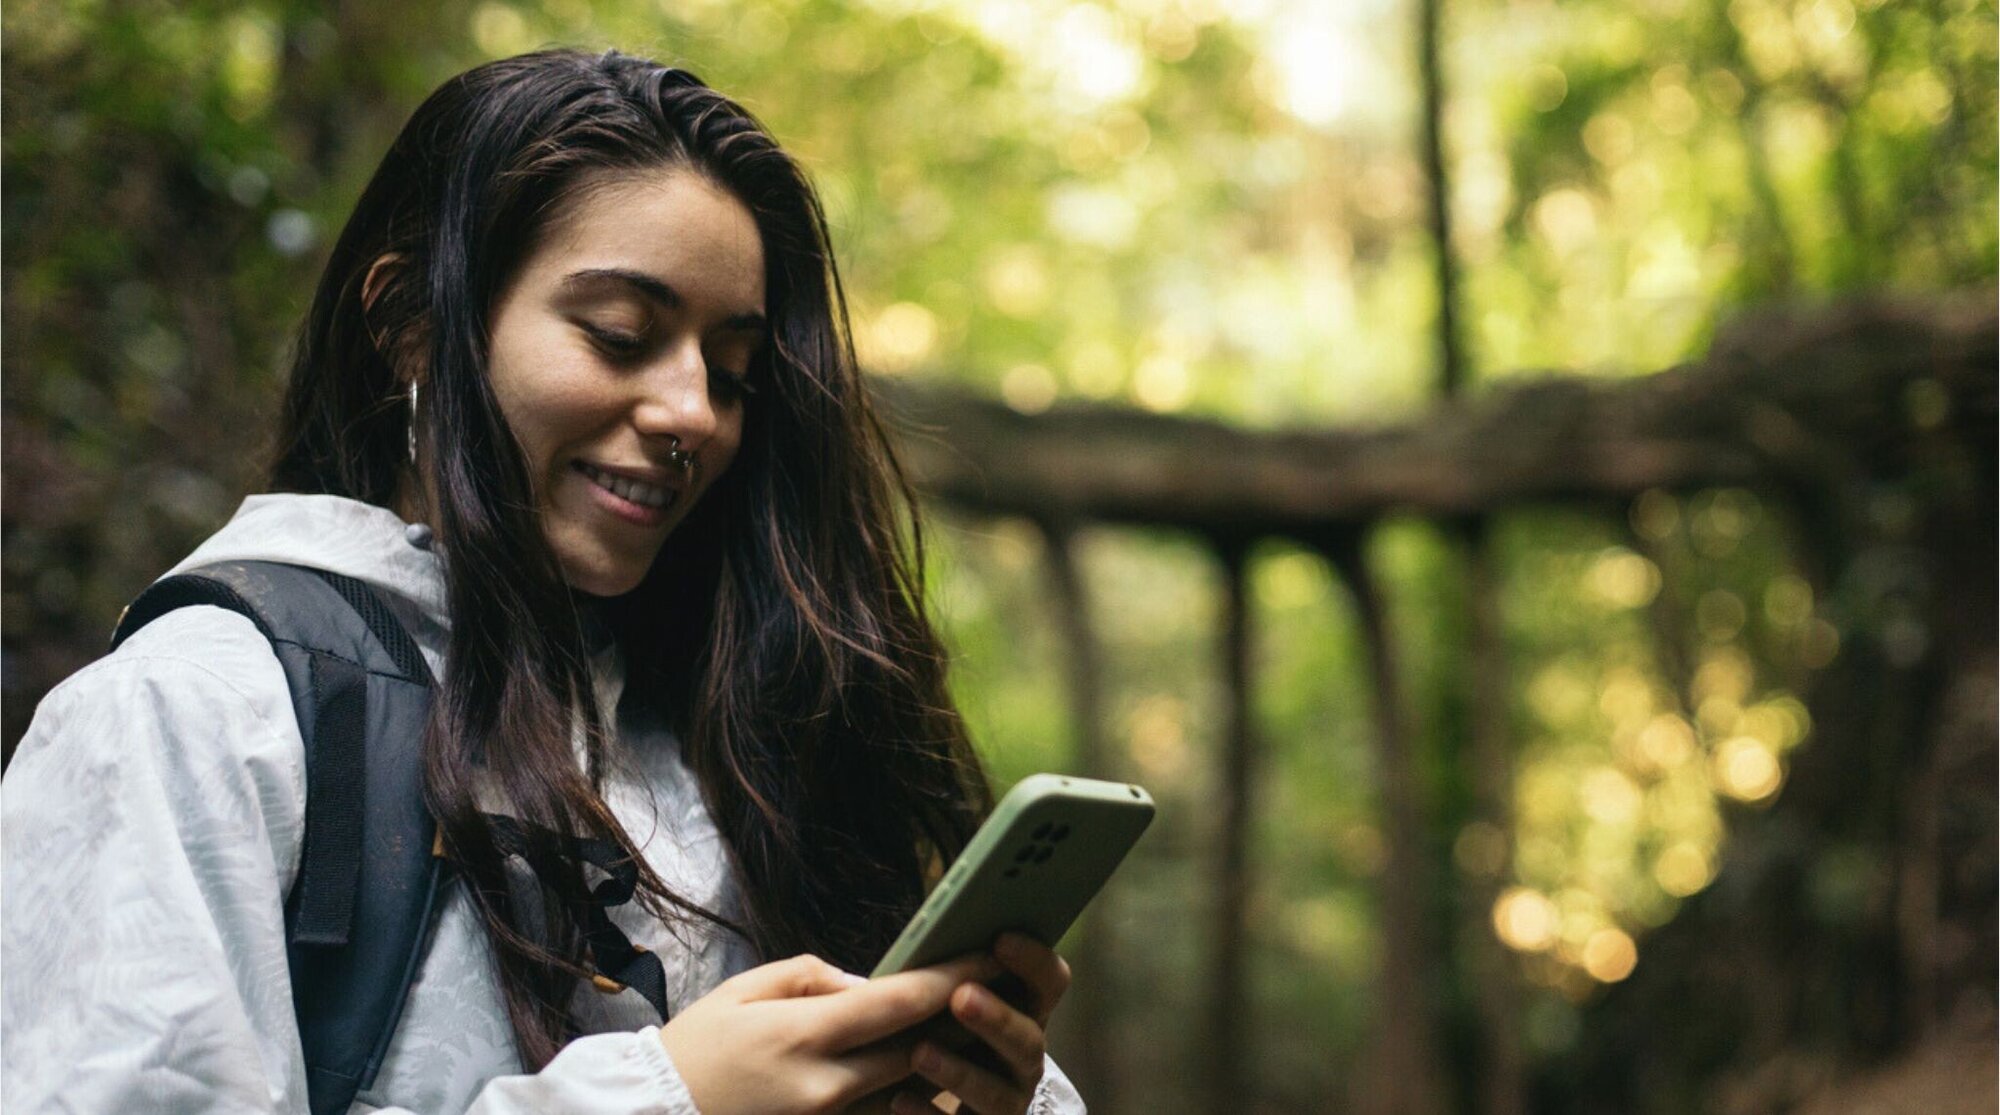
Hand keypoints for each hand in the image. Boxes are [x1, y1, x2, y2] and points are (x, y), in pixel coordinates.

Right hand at [658, 951, 1003, 1114]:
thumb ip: (811, 979)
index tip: (991, 951)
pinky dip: (908, 1095)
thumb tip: (865, 984)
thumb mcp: (744, 992)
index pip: (900, 1001)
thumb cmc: (695, 1050)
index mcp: (805, 1035)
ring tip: (975, 1024)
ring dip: (945, 1060)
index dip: (954, 975)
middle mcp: (826, 1086)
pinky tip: (925, 1070)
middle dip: (965, 1016)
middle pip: (921, 1048)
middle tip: (1000, 984)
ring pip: (911, 1091)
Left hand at [884, 933, 1071, 1114]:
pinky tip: (900, 1100)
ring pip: (996, 1093)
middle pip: (1028, 1041)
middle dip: (996, 1018)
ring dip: (959, 1072)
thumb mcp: (954, 1005)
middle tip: (962, 996)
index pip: (1051, 983)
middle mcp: (1025, 1061)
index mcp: (1026, 1015)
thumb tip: (927, 946)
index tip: (1001, 938)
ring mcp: (1009, 1103)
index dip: (1034, 961)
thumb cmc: (941, 1035)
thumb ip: (953, 979)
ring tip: (920, 1053)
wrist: (942, 1104)